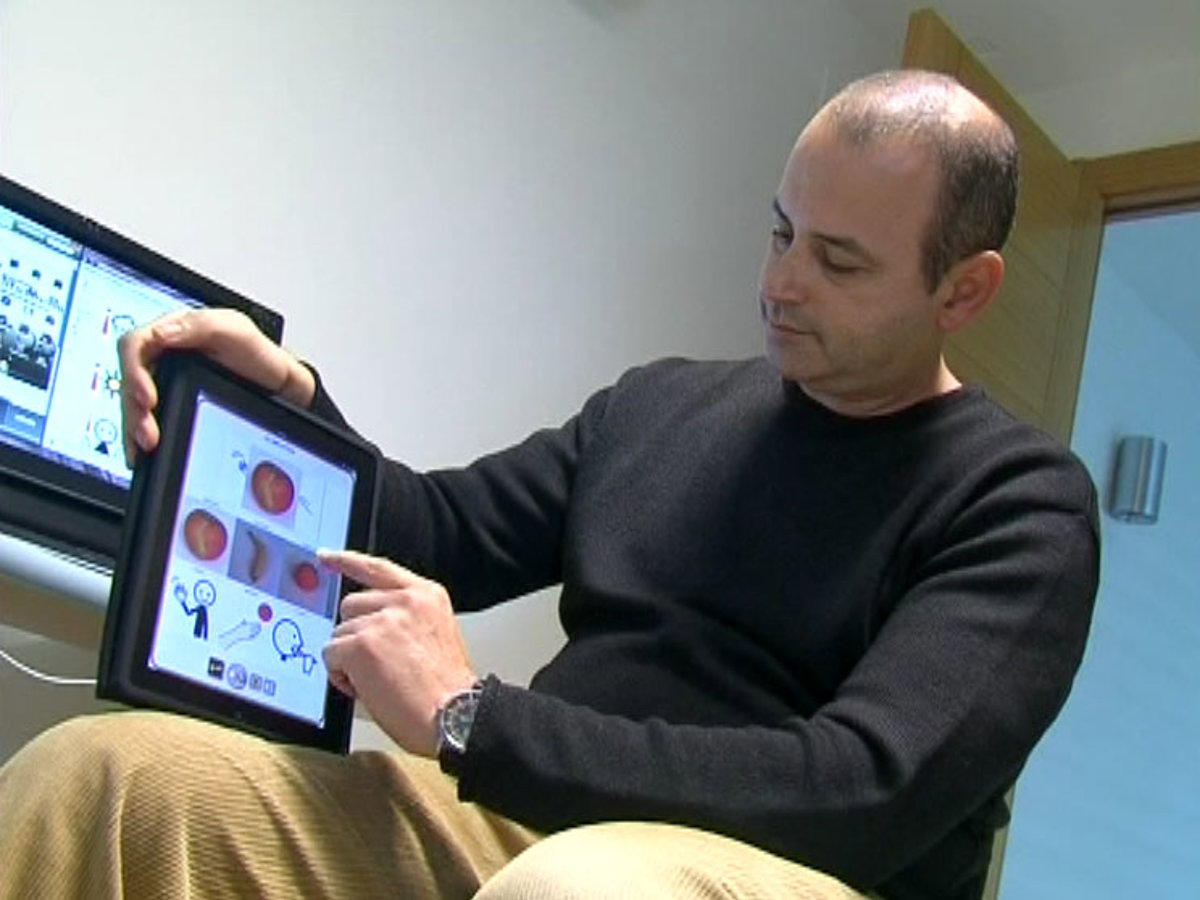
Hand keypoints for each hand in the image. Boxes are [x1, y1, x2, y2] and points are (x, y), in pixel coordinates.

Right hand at [117, 307, 314, 464]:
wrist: (276, 384)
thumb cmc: (258, 354)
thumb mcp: (235, 329)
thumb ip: (198, 326)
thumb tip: (160, 333)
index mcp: (171, 332)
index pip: (134, 346)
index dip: (133, 371)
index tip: (147, 398)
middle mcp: (162, 356)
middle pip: (130, 381)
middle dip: (134, 409)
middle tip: (147, 433)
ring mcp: (165, 381)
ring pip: (135, 404)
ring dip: (135, 426)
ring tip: (147, 446)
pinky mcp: (172, 402)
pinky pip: (148, 419)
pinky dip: (141, 436)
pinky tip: (143, 453)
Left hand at [320, 550, 478, 756]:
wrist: (456, 716)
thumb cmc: (447, 691)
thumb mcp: (434, 636)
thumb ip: (404, 619)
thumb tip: (366, 625)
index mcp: (426, 596)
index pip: (379, 568)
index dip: (348, 561)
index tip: (326, 556)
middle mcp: (405, 601)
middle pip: (351, 604)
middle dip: (354, 634)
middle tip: (375, 664)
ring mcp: (382, 621)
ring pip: (339, 632)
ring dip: (349, 659)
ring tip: (378, 680)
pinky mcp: (362, 644)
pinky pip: (331, 655)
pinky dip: (340, 676)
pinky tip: (366, 688)